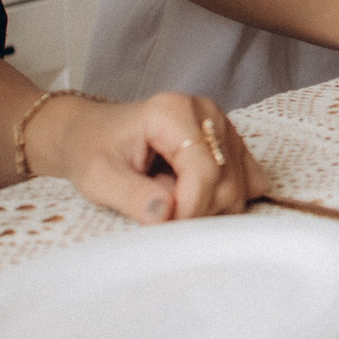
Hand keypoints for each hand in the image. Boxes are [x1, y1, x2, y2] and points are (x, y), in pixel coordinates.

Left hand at [30, 92, 266, 223]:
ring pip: (240, 187)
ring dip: (208, 208)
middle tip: (160, 216)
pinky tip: (194, 199)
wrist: (92, 133)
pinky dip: (223, 201)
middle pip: (228, 182)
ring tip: (170, 200)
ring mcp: (222, 126)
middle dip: (197, 212)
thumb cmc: (92, 149)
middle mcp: (206, 112)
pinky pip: (247, 181)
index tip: (162, 227)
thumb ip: (130, 195)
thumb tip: (166, 215)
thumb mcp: (96, 176)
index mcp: (173, 111)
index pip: (205, 172)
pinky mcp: (230, 143)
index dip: (189, 210)